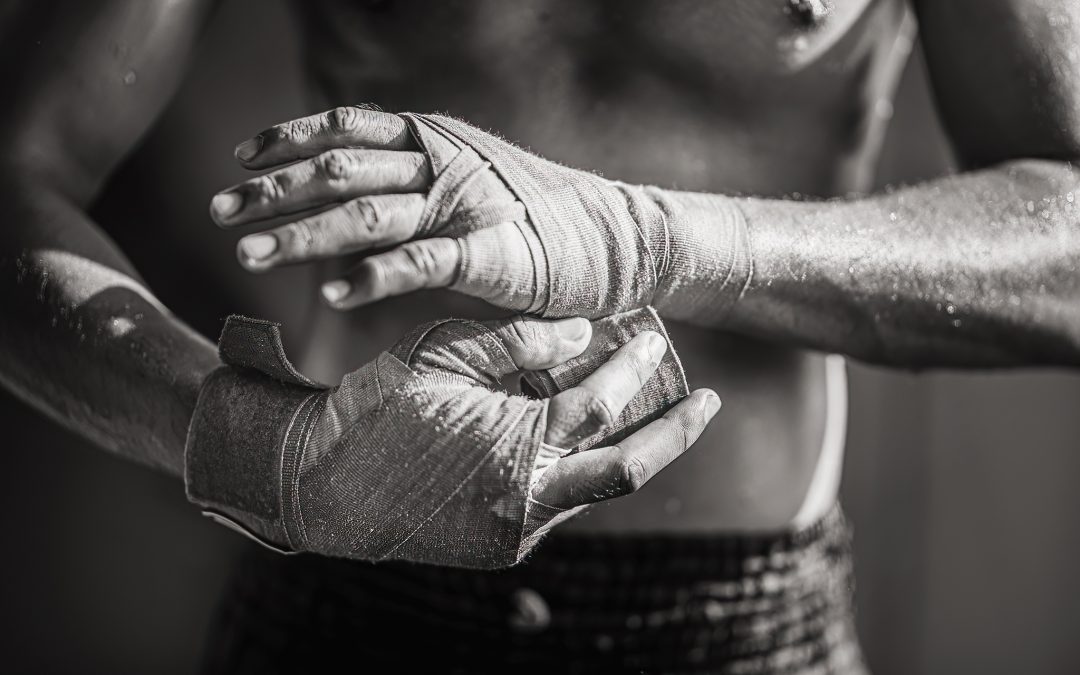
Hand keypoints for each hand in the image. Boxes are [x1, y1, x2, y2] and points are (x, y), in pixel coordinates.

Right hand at [186, 311, 718, 567]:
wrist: (321, 487)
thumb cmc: (376, 409)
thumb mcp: (444, 355)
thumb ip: (518, 342)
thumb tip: (583, 332)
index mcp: (518, 450)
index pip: (598, 404)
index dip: (631, 368)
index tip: (653, 337)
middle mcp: (529, 501)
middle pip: (626, 467)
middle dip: (674, 432)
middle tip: (707, 401)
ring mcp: (517, 531)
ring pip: (592, 486)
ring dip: (622, 447)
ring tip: (644, 408)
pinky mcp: (502, 546)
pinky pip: (557, 501)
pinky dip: (575, 465)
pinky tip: (575, 437)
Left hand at [209, 106, 749, 321]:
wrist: (620, 237)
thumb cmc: (540, 219)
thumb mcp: (470, 187)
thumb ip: (415, 191)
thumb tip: (351, 212)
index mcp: (435, 138)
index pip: (346, 126)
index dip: (288, 139)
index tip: (240, 157)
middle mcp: (442, 161)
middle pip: (340, 168)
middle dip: (274, 190)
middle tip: (219, 211)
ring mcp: (466, 203)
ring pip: (366, 212)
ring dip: (303, 233)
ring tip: (249, 254)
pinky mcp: (491, 251)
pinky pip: (420, 261)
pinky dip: (373, 276)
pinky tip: (331, 295)